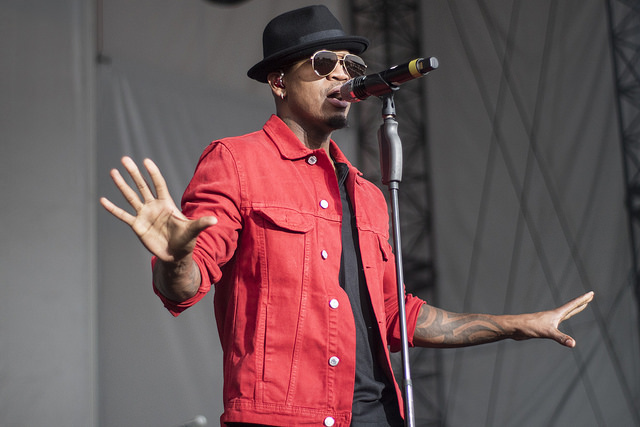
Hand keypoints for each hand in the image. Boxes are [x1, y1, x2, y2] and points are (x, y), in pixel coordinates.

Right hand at [100, 156, 216, 261]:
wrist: (175, 255)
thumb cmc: (186, 241)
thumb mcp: (194, 230)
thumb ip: (201, 223)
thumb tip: (215, 220)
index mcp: (167, 204)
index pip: (159, 185)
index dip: (153, 173)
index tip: (146, 161)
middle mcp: (154, 206)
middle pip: (142, 186)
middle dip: (134, 173)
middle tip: (125, 159)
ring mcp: (144, 215)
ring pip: (131, 197)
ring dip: (121, 185)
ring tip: (113, 172)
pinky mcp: (137, 226)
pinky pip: (123, 215)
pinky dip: (113, 208)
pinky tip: (103, 200)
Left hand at [516, 291, 593, 347]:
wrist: (514, 327)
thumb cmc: (529, 327)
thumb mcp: (547, 333)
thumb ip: (561, 338)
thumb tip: (573, 343)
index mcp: (556, 314)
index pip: (573, 305)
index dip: (583, 300)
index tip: (591, 293)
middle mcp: (553, 315)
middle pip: (571, 308)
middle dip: (581, 303)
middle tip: (589, 297)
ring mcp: (548, 320)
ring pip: (564, 314)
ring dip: (573, 310)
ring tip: (579, 307)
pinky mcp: (543, 326)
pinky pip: (557, 321)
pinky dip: (563, 319)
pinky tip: (560, 322)